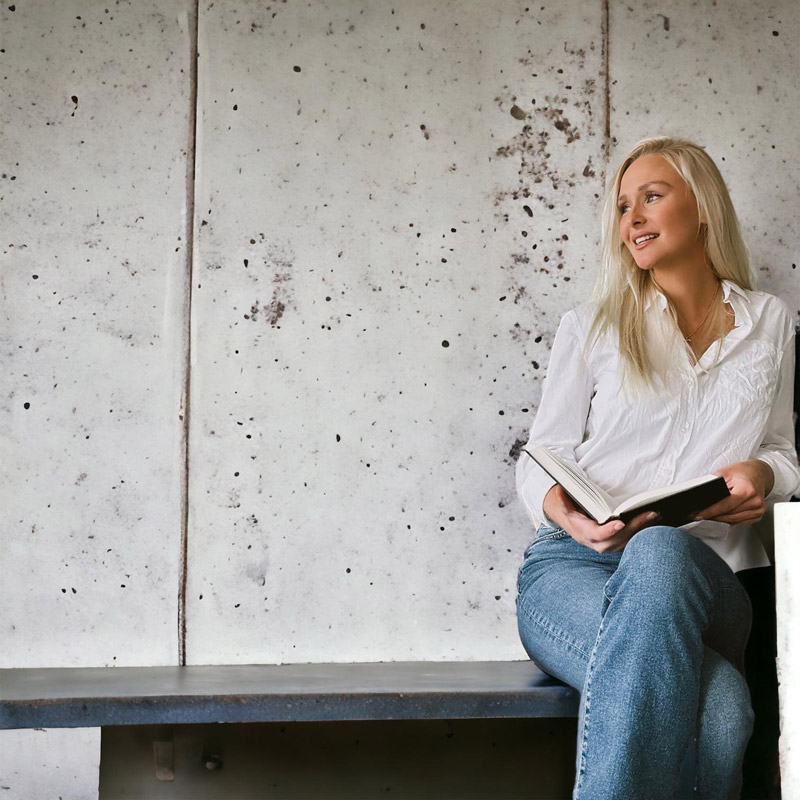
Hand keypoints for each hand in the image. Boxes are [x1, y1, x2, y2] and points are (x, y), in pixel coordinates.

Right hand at [542, 484, 659, 553]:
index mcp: (584, 533)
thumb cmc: (571, 512)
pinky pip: (632, 540)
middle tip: (651, 513)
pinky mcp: (618, 544)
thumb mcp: (563, 505)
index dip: (608, 531)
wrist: (572, 524)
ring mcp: (609, 545)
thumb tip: (560, 490)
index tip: (620, 522)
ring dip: (643, 529)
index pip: (597, 535)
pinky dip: (644, 531)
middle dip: (635, 527)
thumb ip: (562, 500)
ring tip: (657, 514)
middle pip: (619, 539)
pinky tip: (655, 520)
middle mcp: (597, 543)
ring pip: (628, 541)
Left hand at [693, 460, 773, 524]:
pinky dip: (727, 519)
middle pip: (727, 515)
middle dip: (710, 515)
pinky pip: (738, 521)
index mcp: (747, 490)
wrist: (758, 473)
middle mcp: (755, 501)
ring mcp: (757, 510)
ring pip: (732, 520)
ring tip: (706, 514)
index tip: (697, 515)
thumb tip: (700, 498)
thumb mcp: (724, 473)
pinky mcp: (757, 515)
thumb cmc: (742, 472)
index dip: (709, 511)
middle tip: (696, 514)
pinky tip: (720, 514)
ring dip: (718, 518)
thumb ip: (713, 485)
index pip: (725, 505)